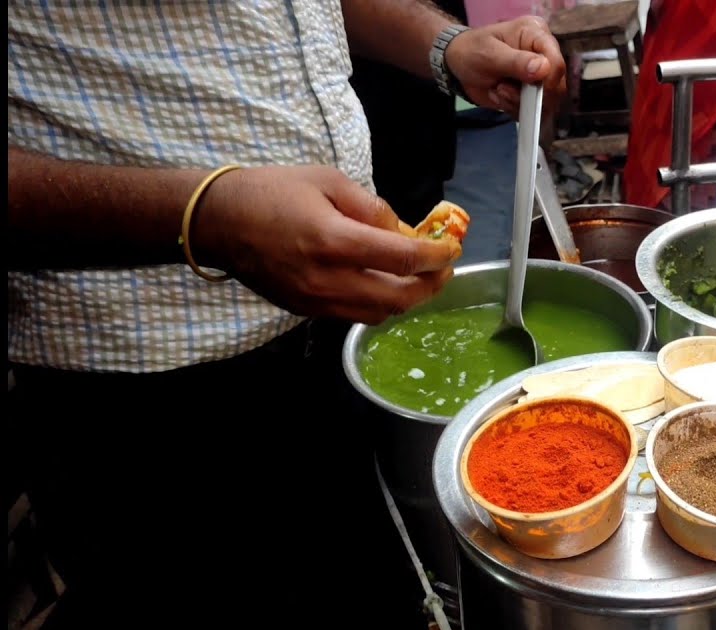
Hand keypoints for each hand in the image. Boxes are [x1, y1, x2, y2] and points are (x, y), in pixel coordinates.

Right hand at [193, 166, 458, 324]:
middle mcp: (328, 279)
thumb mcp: (327, 180)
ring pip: (380, 314)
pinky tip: (383, 283)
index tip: (451, 248)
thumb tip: (401, 229)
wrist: (216, 222)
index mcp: (334, 240)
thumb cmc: (270, 191)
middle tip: (442, 267)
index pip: (404, 258)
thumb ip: (370, 206)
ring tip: (418, 277)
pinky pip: (355, 315)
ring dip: (407, 298)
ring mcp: (316, 300)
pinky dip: (379, 303)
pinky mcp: (305, 311)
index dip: (436, 256)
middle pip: (399, 297)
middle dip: (430, 284)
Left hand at [444, 16, 566, 114]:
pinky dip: (514, 109)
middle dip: (529, 95)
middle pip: (556, 86)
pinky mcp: (531, 94)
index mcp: (536, 35)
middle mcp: (543, 55)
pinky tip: (498, 97)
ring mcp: (538, 77)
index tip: (528, 88)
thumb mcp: (490, 53)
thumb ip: (516, 61)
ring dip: (518, 103)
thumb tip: (544, 69)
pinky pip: (532, 112)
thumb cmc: (472, 51)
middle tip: (502, 89)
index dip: (548, 80)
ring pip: (545, 103)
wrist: (457, 66)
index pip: (556, 61)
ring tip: (497, 91)